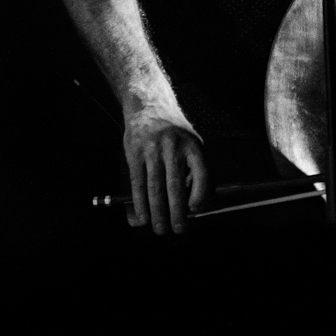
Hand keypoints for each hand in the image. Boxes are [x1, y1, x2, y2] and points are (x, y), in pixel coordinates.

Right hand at [123, 110, 208, 234]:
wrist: (149, 106)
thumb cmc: (173, 133)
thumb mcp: (190, 143)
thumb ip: (193, 170)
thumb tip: (194, 206)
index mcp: (192, 144)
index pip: (201, 173)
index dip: (199, 195)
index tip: (195, 210)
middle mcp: (173, 145)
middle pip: (175, 185)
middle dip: (177, 212)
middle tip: (178, 229)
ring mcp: (152, 148)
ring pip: (155, 187)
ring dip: (157, 212)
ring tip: (160, 228)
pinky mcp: (134, 152)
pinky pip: (137, 183)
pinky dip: (139, 203)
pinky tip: (142, 216)